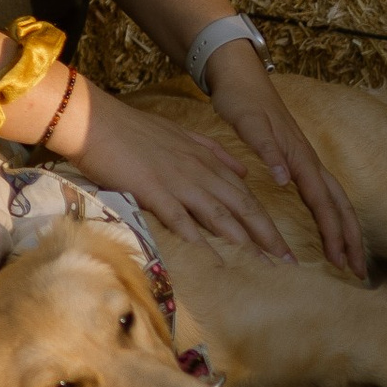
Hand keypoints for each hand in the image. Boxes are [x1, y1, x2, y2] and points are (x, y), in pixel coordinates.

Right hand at [57, 80, 296, 261]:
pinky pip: (182, 220)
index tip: (283, 246)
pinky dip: (201, 241)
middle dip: (268, 237)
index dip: (266, 222)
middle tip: (289, 262)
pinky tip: (216, 260)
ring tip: (265, 266)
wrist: (97, 120)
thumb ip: (214, 152)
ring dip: (245, 243)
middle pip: (242, 208)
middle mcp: (199, 172)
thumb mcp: (182, 134)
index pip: (245, 196)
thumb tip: (241, 169)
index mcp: (206, 160)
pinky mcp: (154, 191)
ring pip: (220, 216)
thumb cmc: (134, 129)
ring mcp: (178, 182)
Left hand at [199, 52, 366, 279]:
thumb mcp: (249, 123)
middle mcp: (309, 161)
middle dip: (351, 240)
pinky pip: (323, 195)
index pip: (324, 203)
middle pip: (340, 206)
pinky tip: (330, 233)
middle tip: (358, 274)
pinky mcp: (298, 162)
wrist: (241, 77)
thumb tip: (285, 179)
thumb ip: (267, 150)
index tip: (338, 261)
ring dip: (346, 232)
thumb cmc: (243, 101)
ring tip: (350, 261)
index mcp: (300, 157)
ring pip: (336, 201)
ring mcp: (306, 162)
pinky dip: (332, 217)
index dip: (333, 233)